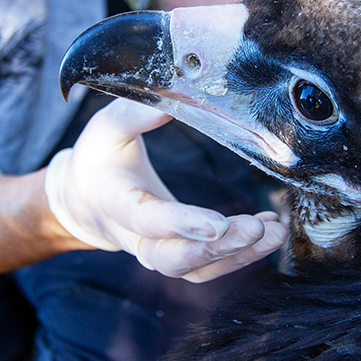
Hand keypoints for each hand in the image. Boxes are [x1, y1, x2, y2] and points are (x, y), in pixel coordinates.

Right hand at [44, 98, 287, 282]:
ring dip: (237, 255)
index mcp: (115, 204)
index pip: (148, 220)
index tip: (219, 223)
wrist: (87, 199)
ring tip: (273, 233)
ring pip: (197, 269)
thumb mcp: (106, 127)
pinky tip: (268, 230)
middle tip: (255, 229)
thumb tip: (177, 91)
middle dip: (216, 248)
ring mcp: (157, 253)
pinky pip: (209, 266)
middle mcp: (135, 238)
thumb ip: (136, 111)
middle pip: (174, 259)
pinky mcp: (178, 257)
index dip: (183, 224)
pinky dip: (241, 254)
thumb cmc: (99, 158)